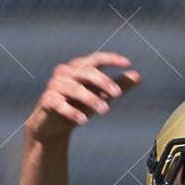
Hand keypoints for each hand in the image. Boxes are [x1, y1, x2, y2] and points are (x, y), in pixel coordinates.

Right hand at [25, 52, 141, 143]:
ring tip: (105, 110)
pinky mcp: (47, 101)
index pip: (95, 58)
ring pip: (74, 88)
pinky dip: (72, 112)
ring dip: (91, 98)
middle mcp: (65, 72)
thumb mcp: (100, 95)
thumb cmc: (78, 105)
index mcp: (78, 67)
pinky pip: (59, 104)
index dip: (111, 59)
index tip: (127, 63)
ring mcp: (54, 86)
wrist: (53, 125)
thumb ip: (117, 85)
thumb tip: (137, 75)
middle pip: (85, 71)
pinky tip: (84, 120)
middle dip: (102, 81)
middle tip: (118, 94)